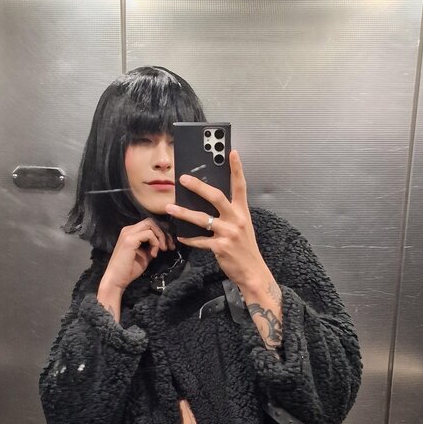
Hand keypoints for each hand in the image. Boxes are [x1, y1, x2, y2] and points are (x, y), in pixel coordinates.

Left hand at [164, 149, 265, 286]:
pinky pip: (199, 241)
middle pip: (216, 197)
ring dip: (183, 212)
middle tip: (183, 178)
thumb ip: (229, 213)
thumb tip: (210, 201)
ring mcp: (228, 233)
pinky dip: (188, 239)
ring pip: (202, 219)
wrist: (253, 272)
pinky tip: (180, 237)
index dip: (237, 168)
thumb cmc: (245, 248)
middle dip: (198, 186)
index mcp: (242, 212)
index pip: (240, 186)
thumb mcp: (242, 226)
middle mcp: (236, 219)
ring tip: (169, 207)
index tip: (231, 151)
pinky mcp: (220, 247)